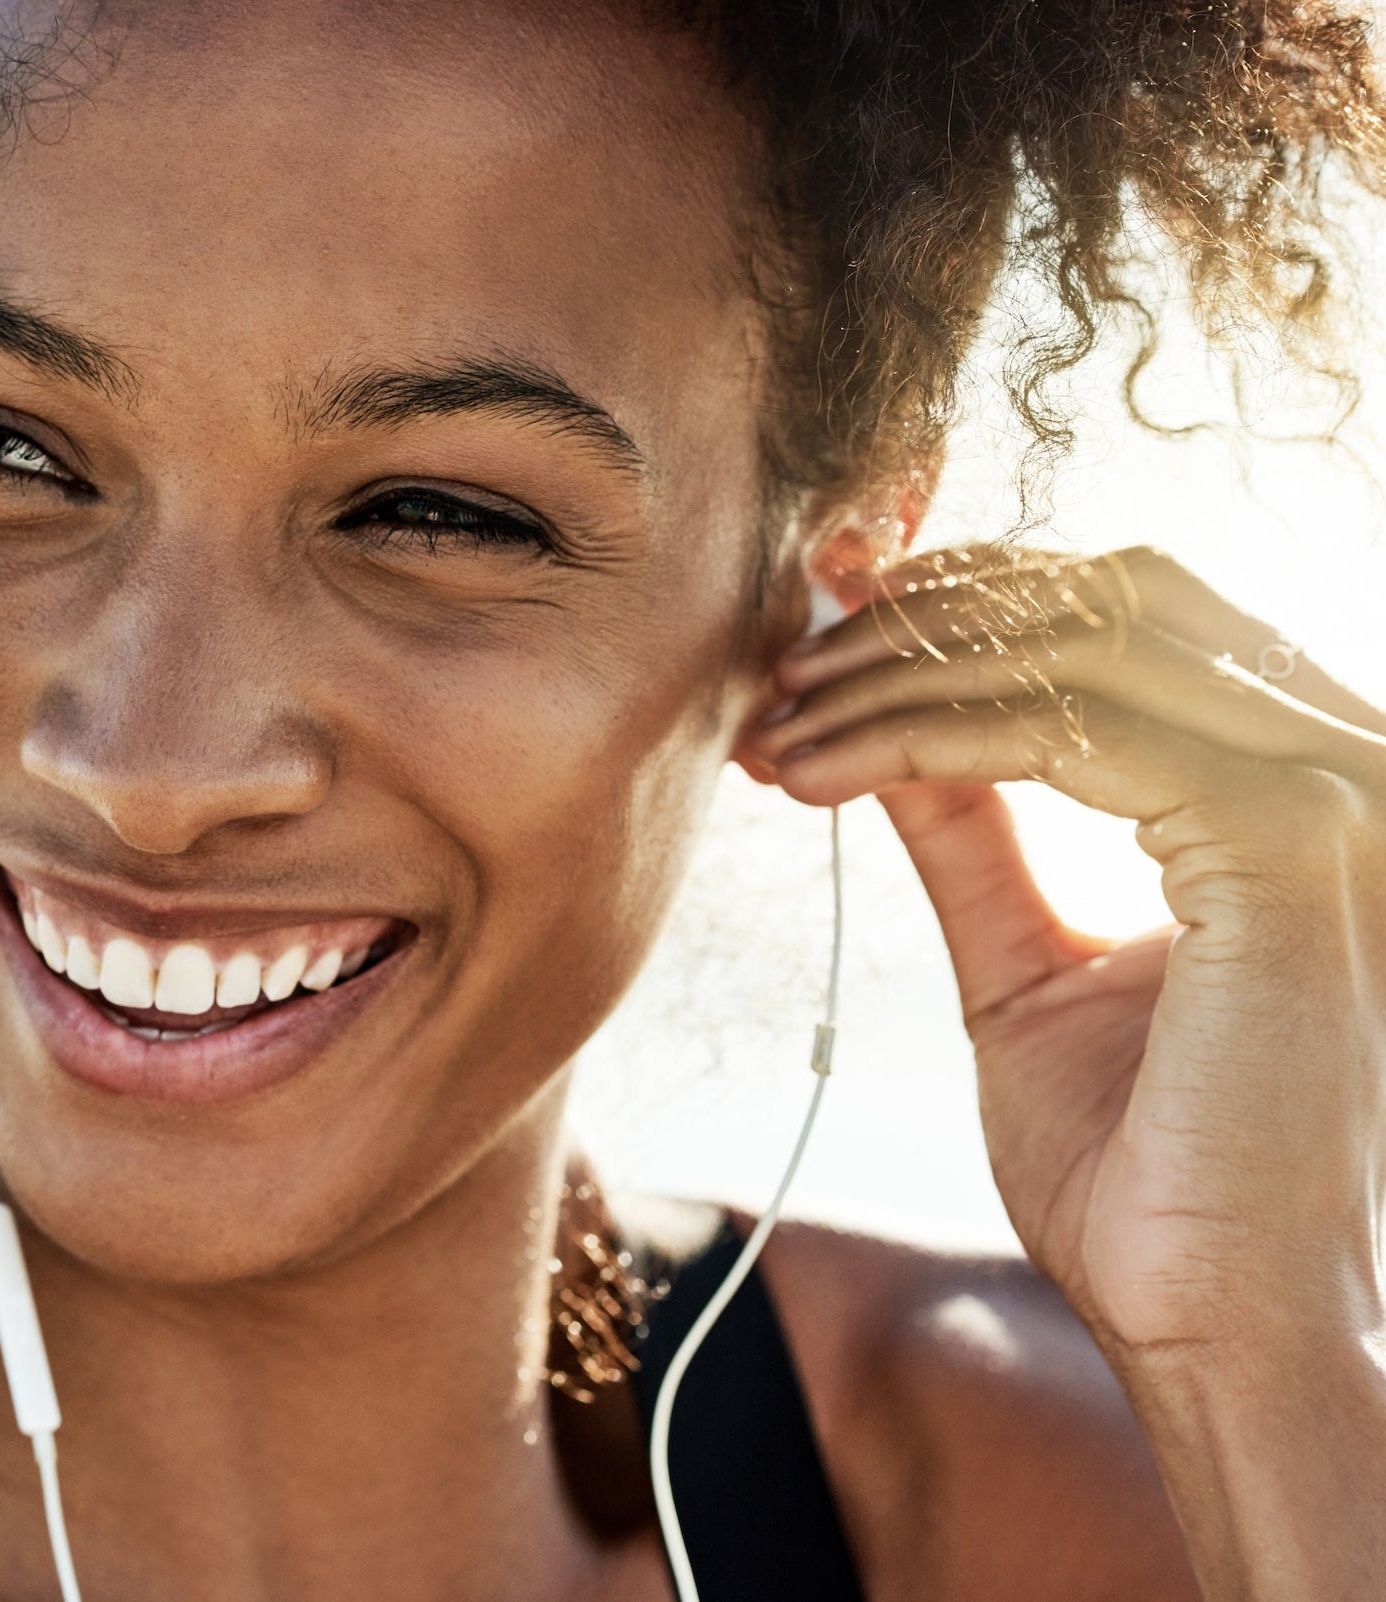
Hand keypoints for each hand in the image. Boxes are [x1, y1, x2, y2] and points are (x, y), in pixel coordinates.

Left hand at [744, 546, 1385, 1356]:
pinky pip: (1066, 729)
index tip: (818, 647)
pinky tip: (829, 774)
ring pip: (1073, 645)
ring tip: (782, 730)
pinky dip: (923, 733)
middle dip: (916, 623)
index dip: (963, 606)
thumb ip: (973, 835)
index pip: (1130, 616)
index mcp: (1293, 786)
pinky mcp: (1286, 841)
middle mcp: (1338, 762)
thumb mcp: (1025, 966)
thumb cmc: (1143, 1168)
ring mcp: (1329, 792)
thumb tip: (883, 730)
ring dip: (895, 673)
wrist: (1212, 1315)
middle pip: (1106, 596)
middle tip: (781, 678)